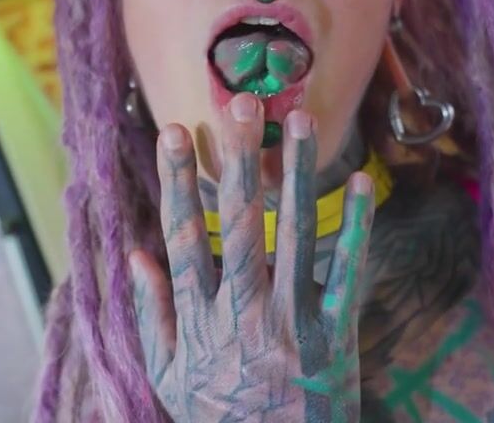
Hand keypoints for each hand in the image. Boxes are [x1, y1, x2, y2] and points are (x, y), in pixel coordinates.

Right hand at [129, 93, 376, 422]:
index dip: (177, 181)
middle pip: (237, 222)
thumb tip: (136, 252)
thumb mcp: (167, 376)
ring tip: (298, 120)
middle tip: (239, 101)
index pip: (183, 236)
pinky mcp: (334, 335)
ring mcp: (291, 323)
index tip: (173, 131)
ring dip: (294, 172)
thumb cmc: (217, 419)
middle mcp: (242, 313)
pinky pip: (345, 273)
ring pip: (292, 234)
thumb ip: (151, 313)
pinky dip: (354, 228)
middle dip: (236, 157)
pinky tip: (357, 183)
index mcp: (198, 320)